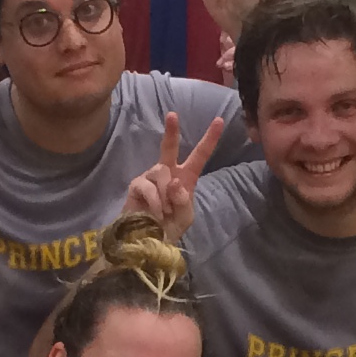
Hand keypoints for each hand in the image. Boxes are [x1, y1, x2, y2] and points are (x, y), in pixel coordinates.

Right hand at [119, 113, 229, 238]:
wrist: (149, 242)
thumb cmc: (169, 227)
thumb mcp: (186, 217)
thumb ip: (184, 201)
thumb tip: (174, 181)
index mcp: (186, 178)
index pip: (199, 155)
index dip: (209, 139)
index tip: (219, 120)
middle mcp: (168, 172)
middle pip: (169, 148)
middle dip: (171, 131)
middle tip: (173, 115)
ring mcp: (151, 177)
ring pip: (162, 173)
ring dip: (166, 195)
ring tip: (165, 211)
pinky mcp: (137, 185)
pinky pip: (149, 187)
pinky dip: (156, 202)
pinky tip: (156, 213)